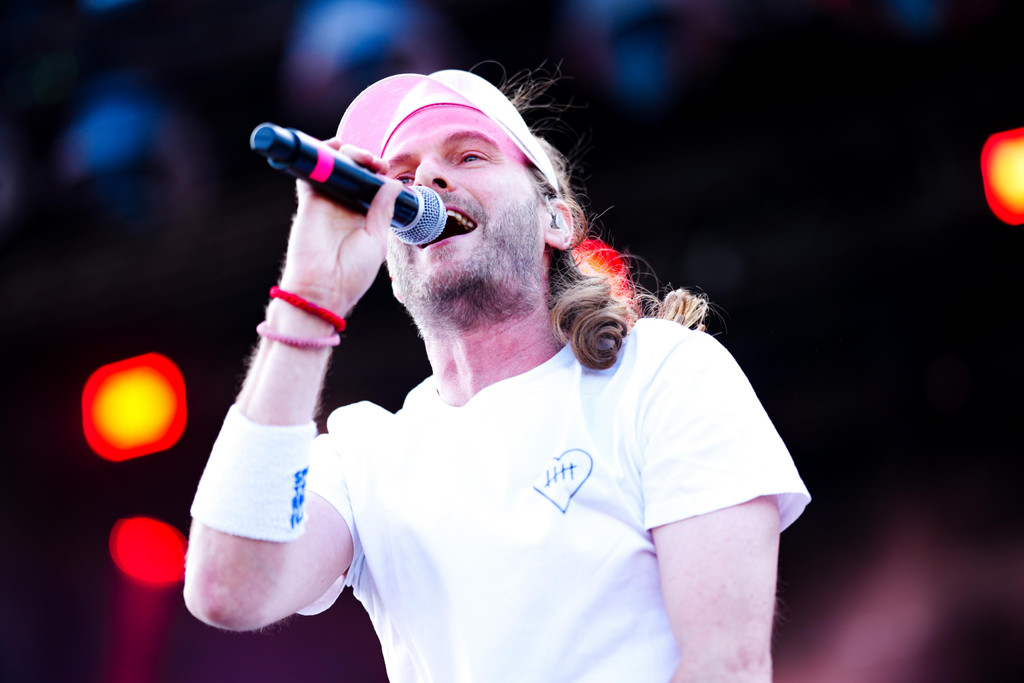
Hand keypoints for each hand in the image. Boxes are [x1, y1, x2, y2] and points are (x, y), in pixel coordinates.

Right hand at [278, 140, 401, 315]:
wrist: (324, 291)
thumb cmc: (351, 275)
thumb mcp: (376, 240)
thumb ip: (382, 210)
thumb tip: (394, 184)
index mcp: (361, 216)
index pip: (369, 184)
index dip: (377, 172)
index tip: (387, 171)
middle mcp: (343, 206)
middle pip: (352, 171)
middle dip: (365, 159)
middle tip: (377, 164)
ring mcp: (326, 202)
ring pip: (333, 166)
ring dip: (347, 153)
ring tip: (361, 158)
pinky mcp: (310, 201)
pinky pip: (311, 171)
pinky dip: (320, 155)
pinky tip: (335, 150)